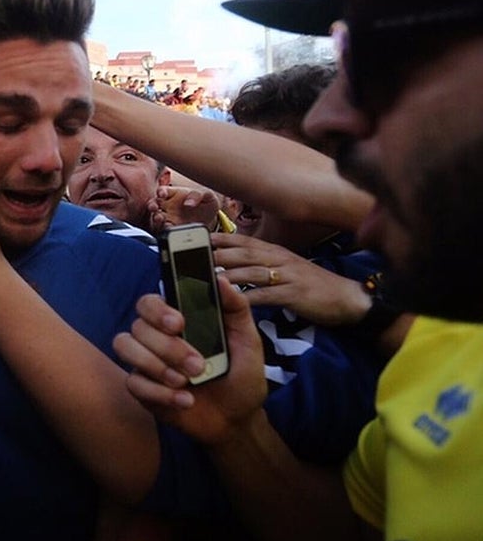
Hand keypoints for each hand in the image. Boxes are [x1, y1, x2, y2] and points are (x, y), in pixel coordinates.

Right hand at [112, 276, 267, 446]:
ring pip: (125, 347)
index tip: (178, 323)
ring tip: (186, 382)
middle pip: (138, 326)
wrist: (238, 418)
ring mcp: (145, 362)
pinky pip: (133, 383)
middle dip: (167, 346)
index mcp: (177, 320)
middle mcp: (155, 337)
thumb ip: (236, 308)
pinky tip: (185, 401)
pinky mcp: (141, 389)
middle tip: (197, 364)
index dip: (157, 309)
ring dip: (156, 366)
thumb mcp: (248, 340)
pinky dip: (160, 393)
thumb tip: (219, 278)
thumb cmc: (241, 375)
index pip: (149, 302)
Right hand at [150, 185, 219, 232]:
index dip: (161, 191)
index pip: (163, 190)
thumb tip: (189, 203)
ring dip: (155, 219)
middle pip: (154, 204)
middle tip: (154, 207)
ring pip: (156, 218)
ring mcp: (168, 217)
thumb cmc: (206, 203)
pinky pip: (163, 230)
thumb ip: (198, 195)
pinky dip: (164, 230)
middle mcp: (168, 205)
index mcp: (174, 193)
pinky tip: (169, 229)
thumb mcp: (207, 195)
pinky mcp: (171, 228)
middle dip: (152, 205)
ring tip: (160, 219)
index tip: (162, 194)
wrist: (210, 219)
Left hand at [210, 232, 371, 325]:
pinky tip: (233, 301)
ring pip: (252, 272)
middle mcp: (279, 259)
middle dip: (217, 254)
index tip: (197, 239)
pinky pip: (268, 295)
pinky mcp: (295, 294)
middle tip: (192, 258)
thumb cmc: (312, 285)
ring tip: (205, 278)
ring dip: (228, 275)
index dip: (220, 239)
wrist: (348, 298)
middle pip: (243, 253)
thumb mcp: (286, 269)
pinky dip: (249, 297)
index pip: (243, 241)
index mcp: (275, 252)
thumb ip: (262, 265)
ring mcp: (288, 275)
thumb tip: (234, 267)